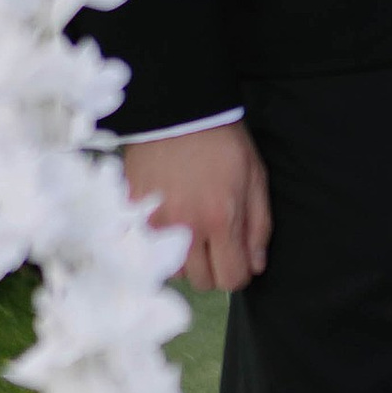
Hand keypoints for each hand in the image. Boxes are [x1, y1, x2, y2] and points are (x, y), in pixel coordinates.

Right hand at [123, 120, 270, 291]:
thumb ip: (259, 226)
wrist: (179, 111)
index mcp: (221, 219)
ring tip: (192, 229)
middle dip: (215, 267)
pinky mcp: (133, 215)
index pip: (231, 278)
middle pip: (202, 281)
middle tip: (216, 242)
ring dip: (186, 258)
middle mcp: (186, 227)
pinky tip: (170, 222)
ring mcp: (155, 223)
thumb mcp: (255, 178)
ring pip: (174, 270)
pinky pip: (147, 251)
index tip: (239, 259)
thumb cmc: (222, 142)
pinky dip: (160, 245)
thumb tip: (256, 265)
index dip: (240, 273)